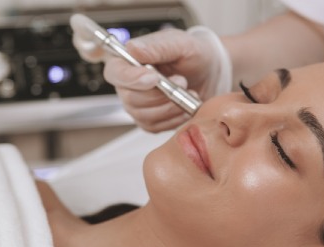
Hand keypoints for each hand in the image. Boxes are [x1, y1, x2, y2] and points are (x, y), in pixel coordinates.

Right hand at [102, 26, 231, 131]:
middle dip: (161, 94)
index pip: (115, 73)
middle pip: (131, 99)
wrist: (208, 73)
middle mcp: (127, 86)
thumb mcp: (179, 43)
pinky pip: (157, 126)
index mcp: (127, 61)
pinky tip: (186, 106)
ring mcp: (137, 106)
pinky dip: (175, 118)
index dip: (131, 78)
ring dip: (171, 106)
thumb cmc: (192, 54)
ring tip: (188, 92)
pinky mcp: (149, 121)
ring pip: (145, 115)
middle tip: (182, 80)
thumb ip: (157, 46)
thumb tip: (132, 48)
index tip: (154, 77)